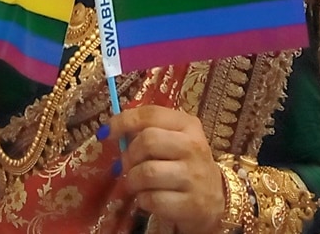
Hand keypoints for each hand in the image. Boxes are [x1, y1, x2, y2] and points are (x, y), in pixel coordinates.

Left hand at [108, 105, 224, 233]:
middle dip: (129, 155)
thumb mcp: (174, 140)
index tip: (105, 132)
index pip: (151, 114)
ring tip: (136, 184)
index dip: (123, 121)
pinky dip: (142, 200)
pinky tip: (148, 198)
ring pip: (146, 173)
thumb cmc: (185, 164)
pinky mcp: (190, 204)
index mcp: (188, 125)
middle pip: (147, 141)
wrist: (214, 197)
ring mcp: (194, 176)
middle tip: (126, 165)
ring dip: (132, 181)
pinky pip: (151, 199)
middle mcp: (193, 147)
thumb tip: (111, 131)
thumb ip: (148, 131)